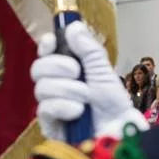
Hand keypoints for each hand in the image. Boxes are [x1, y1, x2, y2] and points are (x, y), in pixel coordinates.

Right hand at [31, 21, 148, 139]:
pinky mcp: (50, 126)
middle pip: (37, 68)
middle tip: (77, 72)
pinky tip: (77, 111)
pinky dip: (62, 105)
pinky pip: (44, 108)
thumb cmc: (114, 105)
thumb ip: (89, 51)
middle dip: (57, 66)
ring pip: (41, 88)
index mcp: (67, 71)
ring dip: (67, 89)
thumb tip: (74, 26)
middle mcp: (56, 87)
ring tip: (86, 97)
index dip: (46, 45)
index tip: (53, 40)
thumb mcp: (104, 72)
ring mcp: (51, 107)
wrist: (121, 132)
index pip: (46, 54)